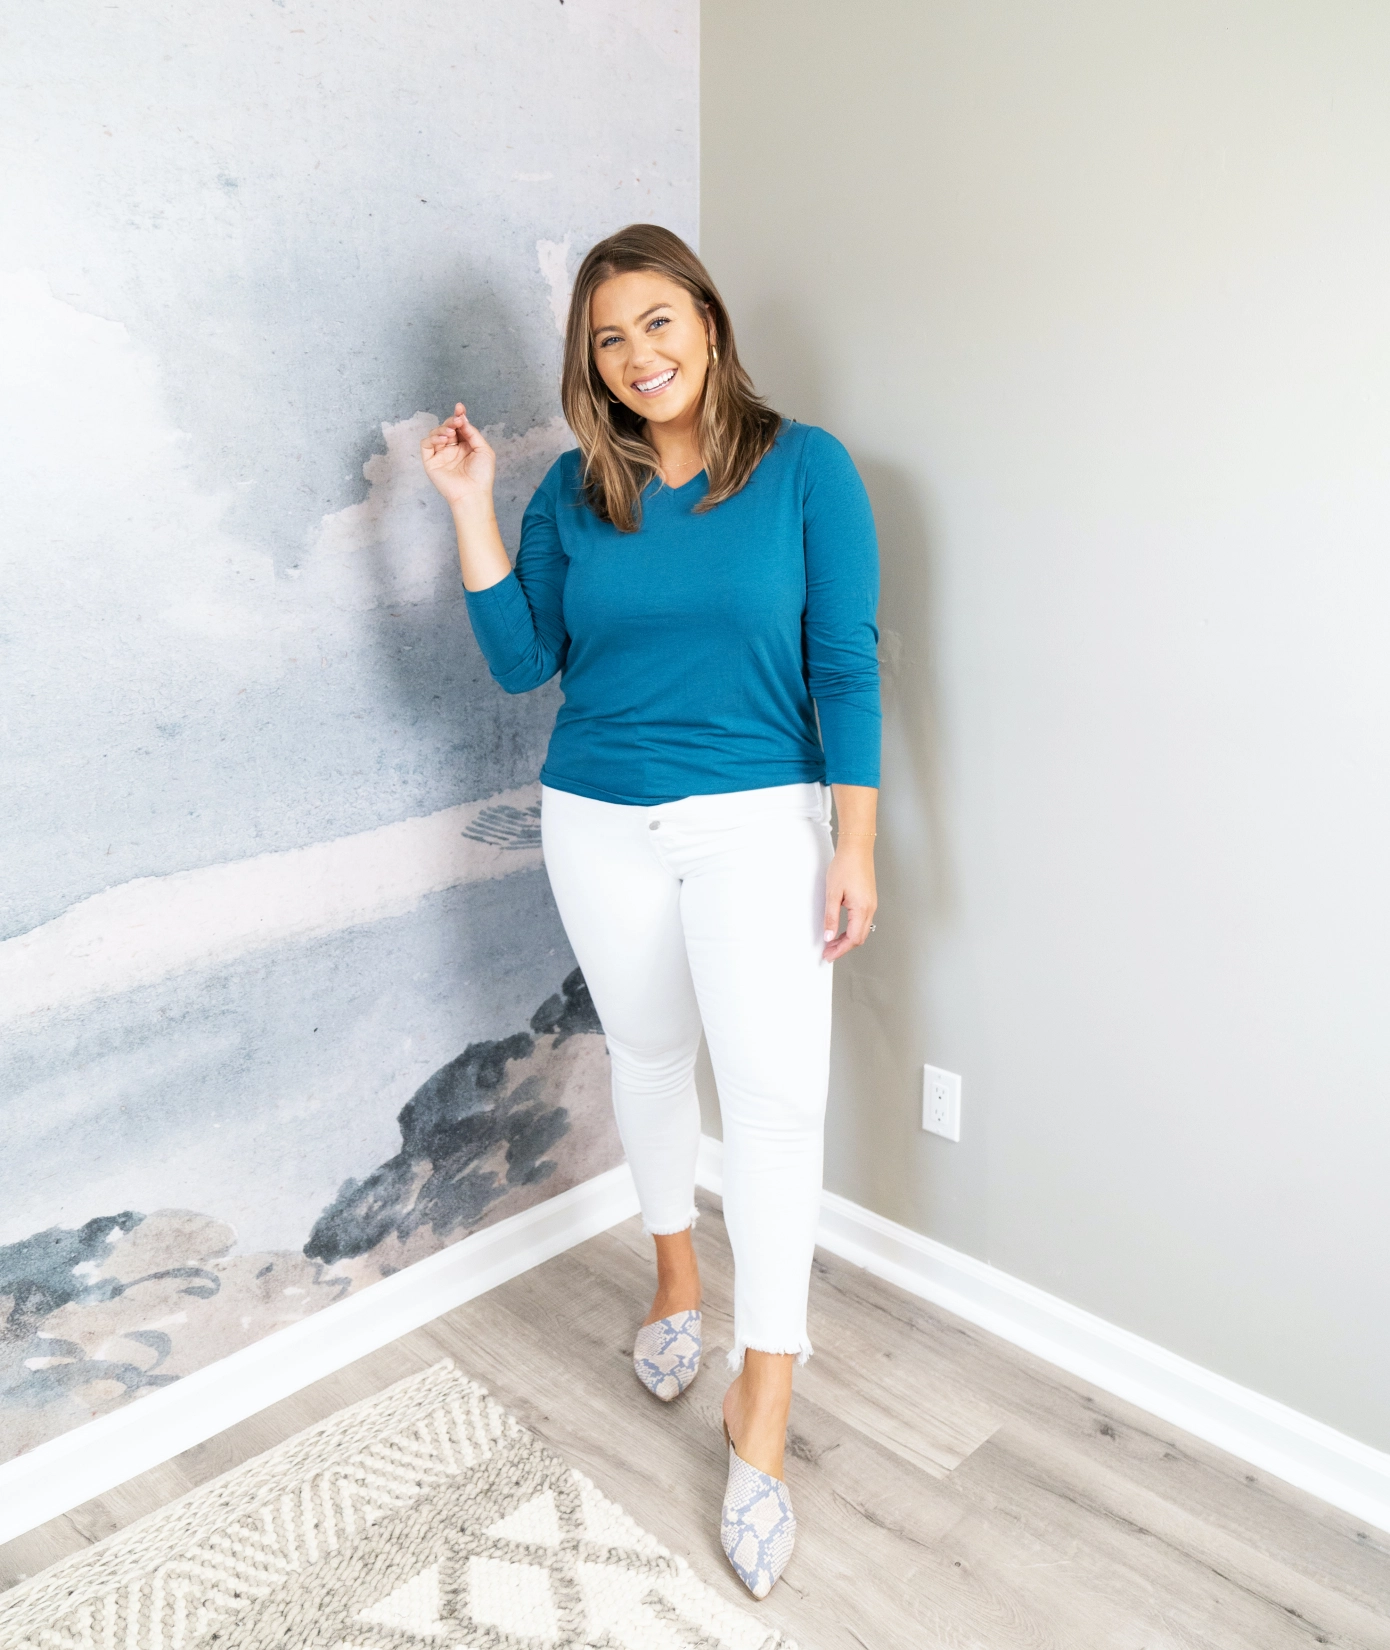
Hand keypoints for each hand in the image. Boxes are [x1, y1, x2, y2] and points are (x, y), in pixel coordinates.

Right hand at [420, 402, 495, 510]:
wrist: (473, 493)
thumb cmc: (482, 475)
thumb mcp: (483, 450)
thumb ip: (472, 433)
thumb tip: (462, 419)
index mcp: (465, 446)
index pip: (459, 427)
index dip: (458, 416)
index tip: (460, 408)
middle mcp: (452, 449)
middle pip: (447, 427)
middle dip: (451, 421)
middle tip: (456, 421)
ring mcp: (440, 455)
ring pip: (436, 433)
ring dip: (443, 429)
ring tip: (451, 434)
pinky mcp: (430, 461)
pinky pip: (426, 444)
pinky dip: (433, 438)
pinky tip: (444, 441)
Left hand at [823, 838, 876, 959]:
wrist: (857, 849)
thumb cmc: (845, 866)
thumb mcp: (832, 894)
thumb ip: (831, 918)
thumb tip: (829, 936)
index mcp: (861, 909)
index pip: (853, 939)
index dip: (840, 950)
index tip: (828, 955)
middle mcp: (870, 909)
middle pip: (859, 938)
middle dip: (843, 948)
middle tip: (828, 952)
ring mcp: (871, 904)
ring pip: (861, 930)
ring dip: (848, 939)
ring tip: (832, 943)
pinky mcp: (869, 900)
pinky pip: (862, 921)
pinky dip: (852, 930)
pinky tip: (841, 929)